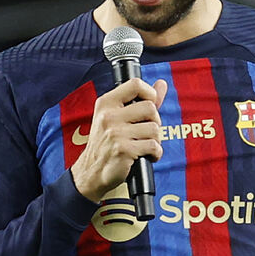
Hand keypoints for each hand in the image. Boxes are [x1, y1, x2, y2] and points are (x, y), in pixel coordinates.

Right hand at [70, 78, 166, 201]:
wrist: (92, 171)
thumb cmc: (107, 143)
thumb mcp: (118, 117)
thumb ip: (141, 100)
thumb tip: (162, 84)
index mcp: (106, 103)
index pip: (136, 85)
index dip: (150, 93)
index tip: (150, 104)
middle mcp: (109, 116)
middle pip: (150, 108)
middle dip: (155, 121)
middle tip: (145, 132)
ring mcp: (115, 133)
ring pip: (155, 129)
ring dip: (155, 140)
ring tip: (144, 145)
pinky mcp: (123, 150)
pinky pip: (154, 146)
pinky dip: (155, 153)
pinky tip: (145, 155)